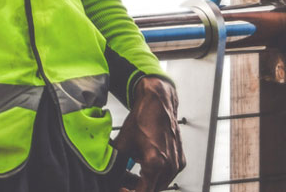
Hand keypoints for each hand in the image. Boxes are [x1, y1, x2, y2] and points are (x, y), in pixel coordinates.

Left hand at [112, 76, 185, 191]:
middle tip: (126, 183)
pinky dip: (157, 175)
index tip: (123, 189)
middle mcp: (169, 165)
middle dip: (139, 188)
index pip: (144, 191)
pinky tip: (145, 165)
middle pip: (154, 189)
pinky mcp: (180, 160)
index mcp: (155, 162)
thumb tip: (107, 169)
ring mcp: (177, 163)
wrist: (158, 103)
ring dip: (148, 182)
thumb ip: (115, 159)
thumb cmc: (143, 118)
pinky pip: (168, 175)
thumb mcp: (123, 140)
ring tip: (134, 174)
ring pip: (161, 184)